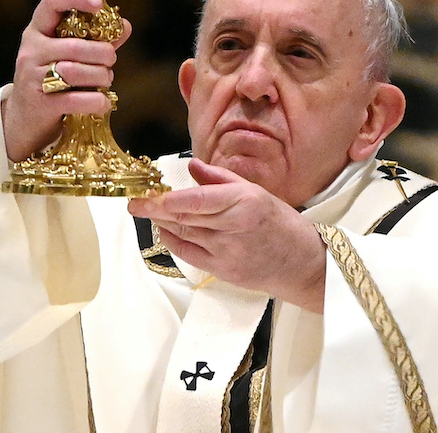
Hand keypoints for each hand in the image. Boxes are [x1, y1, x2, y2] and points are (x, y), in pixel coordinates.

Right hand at [2, 0, 130, 161]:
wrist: (25, 118)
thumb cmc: (52, 79)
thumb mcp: (67, 55)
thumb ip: (95, 40)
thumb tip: (125, 26)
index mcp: (37, 31)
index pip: (51, 3)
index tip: (98, 4)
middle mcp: (31, 50)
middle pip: (75, 46)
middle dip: (102, 53)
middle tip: (110, 61)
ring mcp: (32, 77)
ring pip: (75, 71)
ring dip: (101, 76)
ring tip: (106, 80)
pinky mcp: (40, 103)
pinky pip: (75, 99)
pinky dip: (96, 101)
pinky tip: (103, 102)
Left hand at [128, 158, 325, 311]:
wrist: (302, 263)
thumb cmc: (279, 223)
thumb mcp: (255, 192)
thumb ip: (220, 179)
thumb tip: (192, 166)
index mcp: (244, 202)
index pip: (197, 200)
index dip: (167, 199)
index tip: (146, 195)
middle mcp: (234, 227)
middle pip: (184, 217)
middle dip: (155, 210)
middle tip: (136, 201)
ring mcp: (227, 252)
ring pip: (183, 234)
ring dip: (161, 223)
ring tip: (147, 211)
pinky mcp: (223, 271)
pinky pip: (188, 254)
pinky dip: (173, 241)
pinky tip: (166, 230)